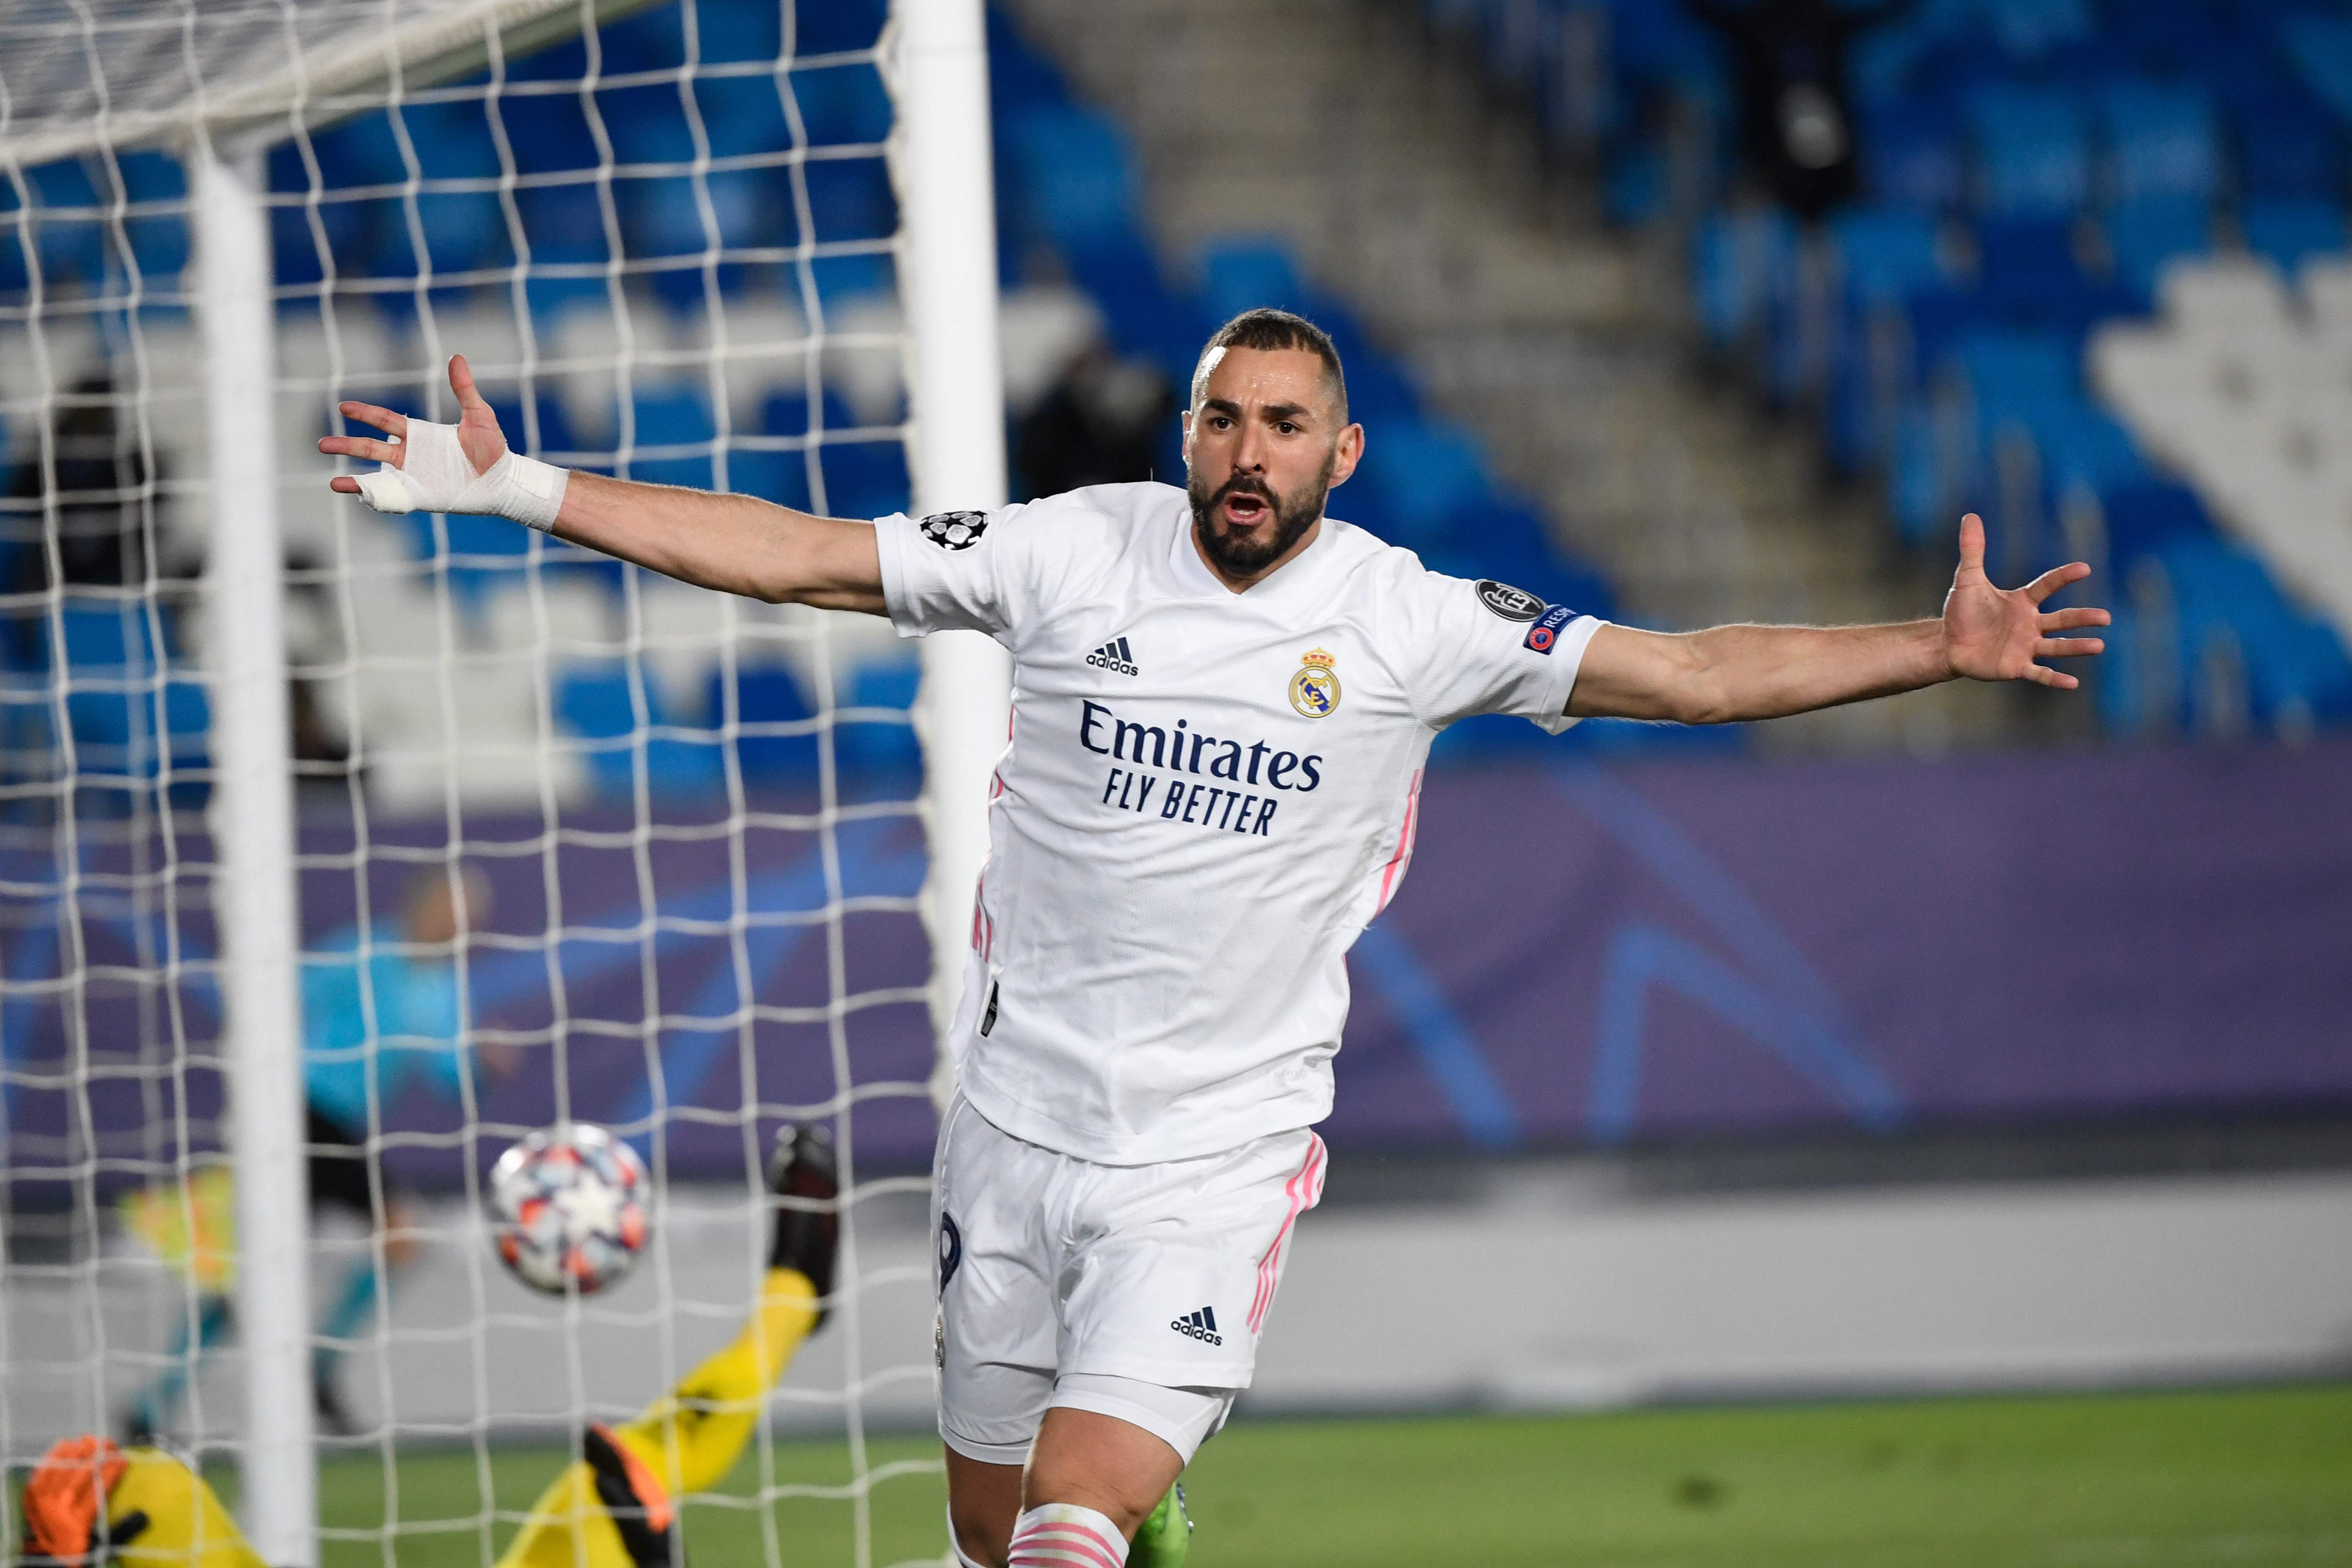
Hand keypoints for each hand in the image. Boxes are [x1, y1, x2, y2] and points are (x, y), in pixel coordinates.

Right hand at [322, 353, 507, 494]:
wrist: (505, 482)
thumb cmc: (493, 449)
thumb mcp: (479, 416)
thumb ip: (464, 389)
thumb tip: (457, 357)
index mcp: (420, 435)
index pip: (385, 421)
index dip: (365, 414)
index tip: (343, 407)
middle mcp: (411, 456)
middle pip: (371, 448)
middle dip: (347, 446)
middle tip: (321, 444)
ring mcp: (414, 477)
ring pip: (376, 475)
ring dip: (354, 478)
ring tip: (332, 483)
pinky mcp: (421, 497)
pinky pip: (393, 499)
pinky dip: (375, 499)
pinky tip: (359, 500)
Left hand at [1940, 512, 2110, 689]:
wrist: (1948, 643)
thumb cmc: (1962, 611)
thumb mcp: (1967, 579)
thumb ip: (1973, 550)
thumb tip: (1970, 515)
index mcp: (2022, 601)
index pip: (2047, 586)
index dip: (2063, 577)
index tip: (2084, 568)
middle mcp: (2030, 623)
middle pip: (2062, 619)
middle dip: (2083, 618)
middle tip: (2105, 618)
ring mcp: (2025, 646)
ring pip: (2056, 646)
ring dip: (2077, 646)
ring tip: (2099, 646)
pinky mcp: (2015, 666)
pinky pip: (2039, 673)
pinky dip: (2055, 679)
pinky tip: (2073, 683)